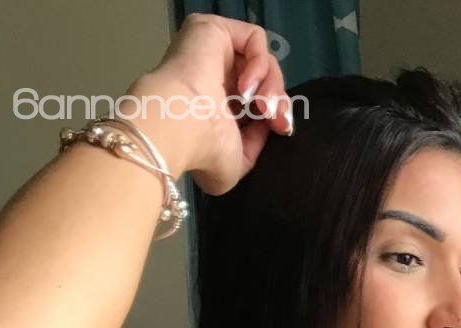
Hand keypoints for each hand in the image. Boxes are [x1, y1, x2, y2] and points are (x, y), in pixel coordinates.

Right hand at [134, 13, 291, 194]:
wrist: (179, 127)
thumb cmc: (203, 151)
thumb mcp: (238, 164)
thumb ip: (255, 147)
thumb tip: (267, 125)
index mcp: (218, 105)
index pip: (258, 99)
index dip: (277, 113)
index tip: (281, 130)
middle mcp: (215, 76)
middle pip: (264, 79)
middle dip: (279, 101)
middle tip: (277, 121)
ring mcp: (214, 52)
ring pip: (263, 60)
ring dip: (273, 86)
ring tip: (262, 108)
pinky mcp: (213, 29)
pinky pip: (254, 39)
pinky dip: (260, 63)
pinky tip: (247, 87)